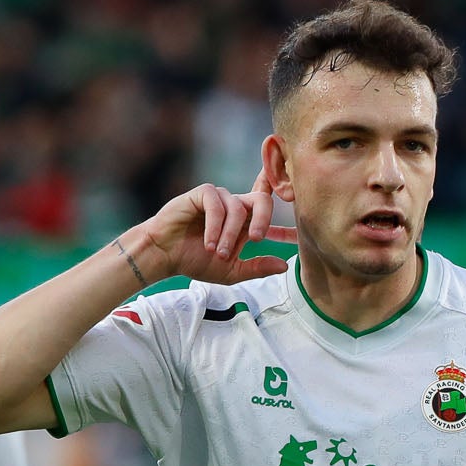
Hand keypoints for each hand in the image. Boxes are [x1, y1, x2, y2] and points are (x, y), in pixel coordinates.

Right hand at [138, 174, 295, 285]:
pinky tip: (209, 241)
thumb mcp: (231, 271)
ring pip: (238, 208)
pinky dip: (215, 225)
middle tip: (257, 239)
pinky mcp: (202, 194)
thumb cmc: (194, 261)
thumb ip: (257, 267)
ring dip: (230, 234)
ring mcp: (219, 198)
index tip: (300, 231)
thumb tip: (285, 265)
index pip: (269, 211)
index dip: (285, 218)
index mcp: (244, 221)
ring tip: (219, 253)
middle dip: (265, 219)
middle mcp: (234, 206)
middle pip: (262, 200)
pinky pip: (217, 204)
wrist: (165, 256)